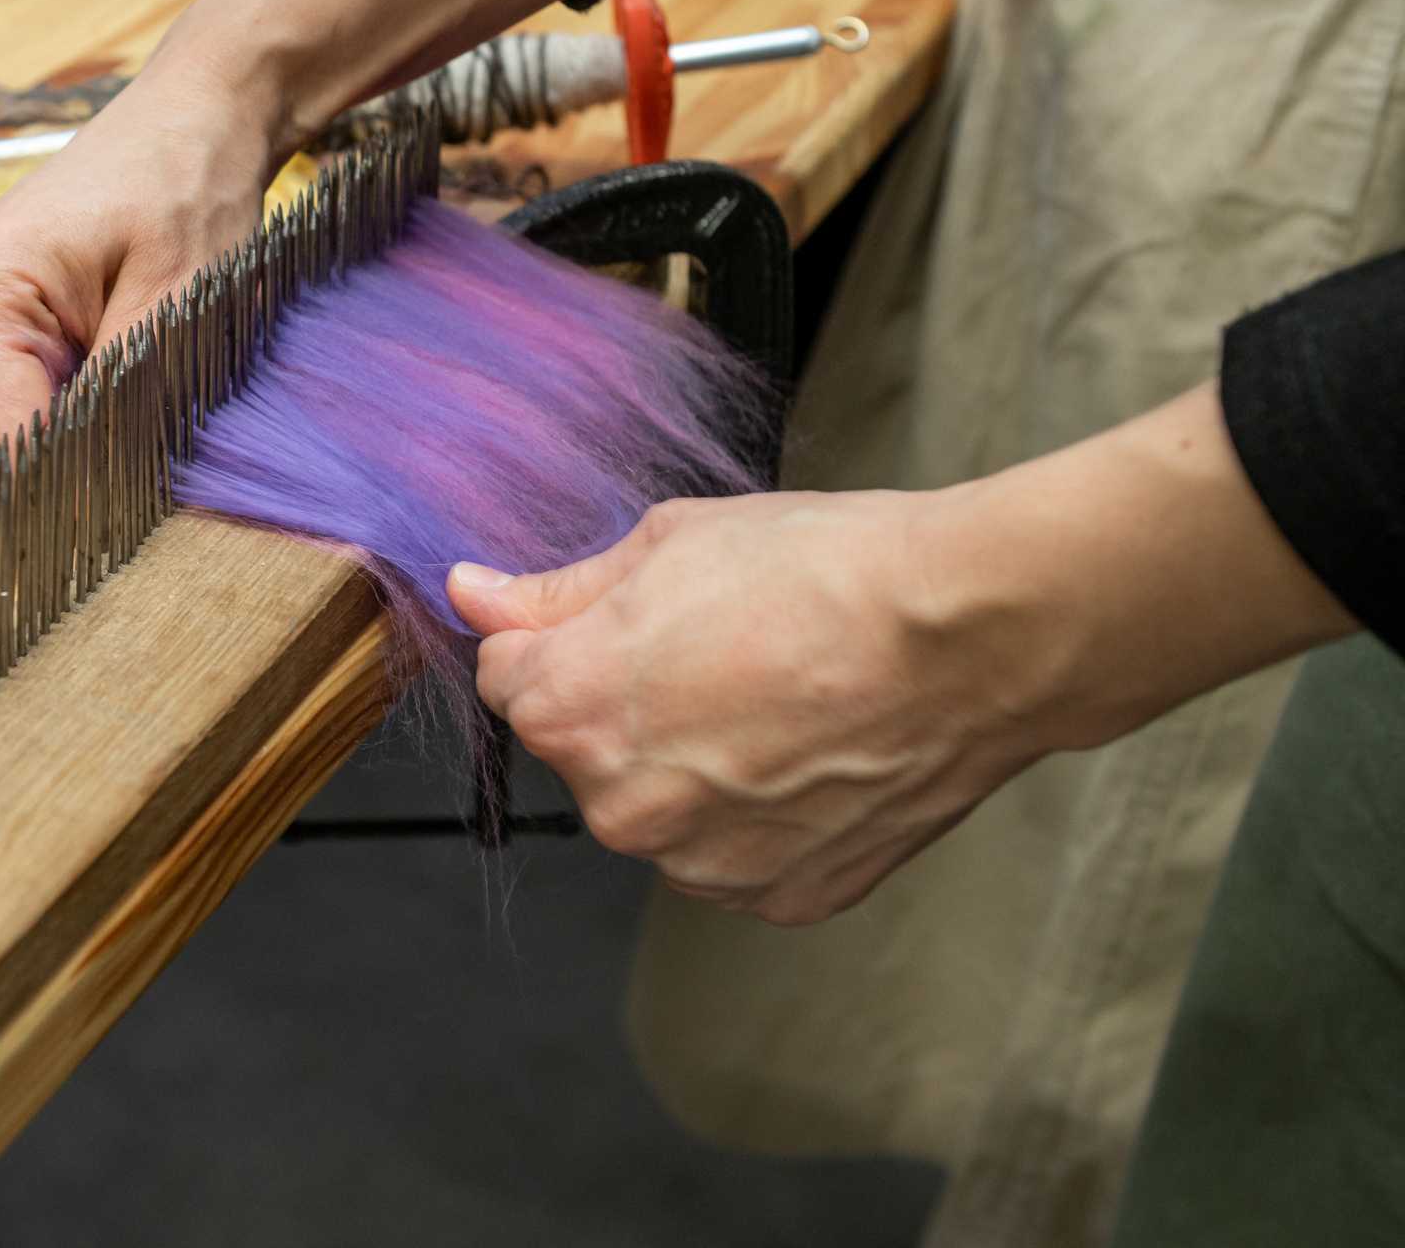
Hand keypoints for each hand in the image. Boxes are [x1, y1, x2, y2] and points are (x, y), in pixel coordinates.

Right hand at [0, 0, 583, 454]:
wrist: (196, 113)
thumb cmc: (189, 185)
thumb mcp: (178, 301)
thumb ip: (131, 402)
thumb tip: (111, 501)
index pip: (3, 448)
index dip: (66, 504)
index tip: (131, 539)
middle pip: (1, 447)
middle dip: (77, 470)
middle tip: (162, 470)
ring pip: (14, 430)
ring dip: (82, 438)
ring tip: (152, 396)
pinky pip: (25, 400)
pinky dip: (78, 408)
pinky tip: (129, 378)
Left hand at [448, 384, 1356, 925]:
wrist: (971, 635)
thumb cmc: (825, 571)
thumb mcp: (669, 544)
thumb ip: (557, 590)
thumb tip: (470, 593)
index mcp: (569, 711)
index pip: (508, 677)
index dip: (562, 636)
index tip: (629, 616)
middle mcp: (620, 807)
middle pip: (583, 750)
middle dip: (628, 704)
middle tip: (724, 647)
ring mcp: (702, 864)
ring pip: (661, 807)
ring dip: (694, 765)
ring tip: (783, 698)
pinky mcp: (778, 898)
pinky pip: (734, 853)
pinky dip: (760, 813)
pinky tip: (815, 752)